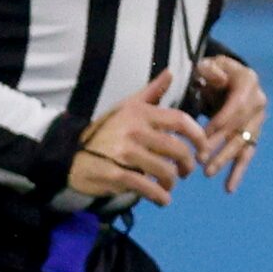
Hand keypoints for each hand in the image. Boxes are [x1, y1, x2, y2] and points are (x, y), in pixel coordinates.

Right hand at [67, 70, 203, 205]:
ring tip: (169, 185)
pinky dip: (160, 197)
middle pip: (178, 150)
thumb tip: (171, 72)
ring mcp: (125, 153)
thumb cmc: (105, 130)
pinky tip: (162, 199)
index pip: (180, 121)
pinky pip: (148, 188)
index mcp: (139, 113)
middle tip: (186, 172)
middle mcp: (134, 131)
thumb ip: (151, 92)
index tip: (204, 149)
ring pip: (166, 171)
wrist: (68, 153)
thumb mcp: (126, 107)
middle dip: (188, 165)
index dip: (199, 136)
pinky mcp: (116, 174)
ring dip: (172, 183)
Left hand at [191, 54, 266, 191]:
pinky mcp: (254, 135)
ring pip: (242, 144)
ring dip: (226, 160)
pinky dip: (238, 171)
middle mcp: (259, 103)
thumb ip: (210, 70)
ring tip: (208, 173)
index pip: (235, 108)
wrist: (229, 78)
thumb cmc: (214, 72)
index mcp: (249, 84)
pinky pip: (247, 154)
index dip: (218, 123)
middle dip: (219, 145)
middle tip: (199, 160)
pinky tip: (229, 188)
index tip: (200, 136)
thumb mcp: (210, 65)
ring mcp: (258, 121)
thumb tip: (217, 80)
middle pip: (238, 128)